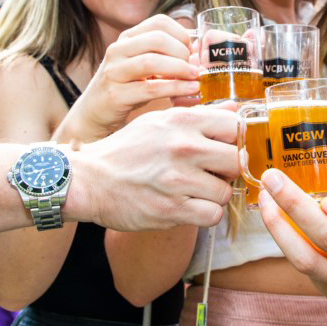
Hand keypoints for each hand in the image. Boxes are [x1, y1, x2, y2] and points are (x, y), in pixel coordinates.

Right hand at [66, 15, 199, 139]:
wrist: (95, 113)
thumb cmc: (128, 88)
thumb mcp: (145, 66)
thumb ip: (166, 56)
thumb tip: (200, 52)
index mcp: (127, 38)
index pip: (159, 22)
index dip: (181, 34)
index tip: (192, 50)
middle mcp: (118, 50)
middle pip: (157, 39)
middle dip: (182, 52)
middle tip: (195, 67)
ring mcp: (114, 71)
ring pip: (151, 62)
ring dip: (180, 68)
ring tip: (196, 77)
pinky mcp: (115, 94)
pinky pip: (150, 88)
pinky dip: (175, 88)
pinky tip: (191, 90)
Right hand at [71, 104, 238, 230]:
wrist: (90, 181)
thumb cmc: (126, 150)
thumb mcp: (159, 121)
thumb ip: (198, 116)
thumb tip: (234, 110)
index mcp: (182, 120)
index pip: (235, 126)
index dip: (233, 140)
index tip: (223, 149)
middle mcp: (183, 147)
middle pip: (236, 160)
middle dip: (227, 170)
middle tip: (211, 173)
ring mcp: (178, 179)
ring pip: (225, 191)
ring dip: (213, 195)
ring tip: (195, 191)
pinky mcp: (171, 209)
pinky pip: (212, 215)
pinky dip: (204, 214)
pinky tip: (189, 206)